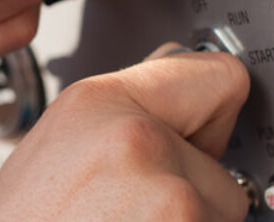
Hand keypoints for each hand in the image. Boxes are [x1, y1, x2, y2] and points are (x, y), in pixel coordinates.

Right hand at [0, 44, 250, 220]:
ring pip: (222, 214)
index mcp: (96, 102)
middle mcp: (137, 138)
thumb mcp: (51, 150)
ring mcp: (171, 199)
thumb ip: (115, 108)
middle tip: (134, 209)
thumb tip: (172, 67)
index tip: (209, 125)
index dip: (211, 112)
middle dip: (192, 187)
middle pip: (221, 163)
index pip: (217, 76)